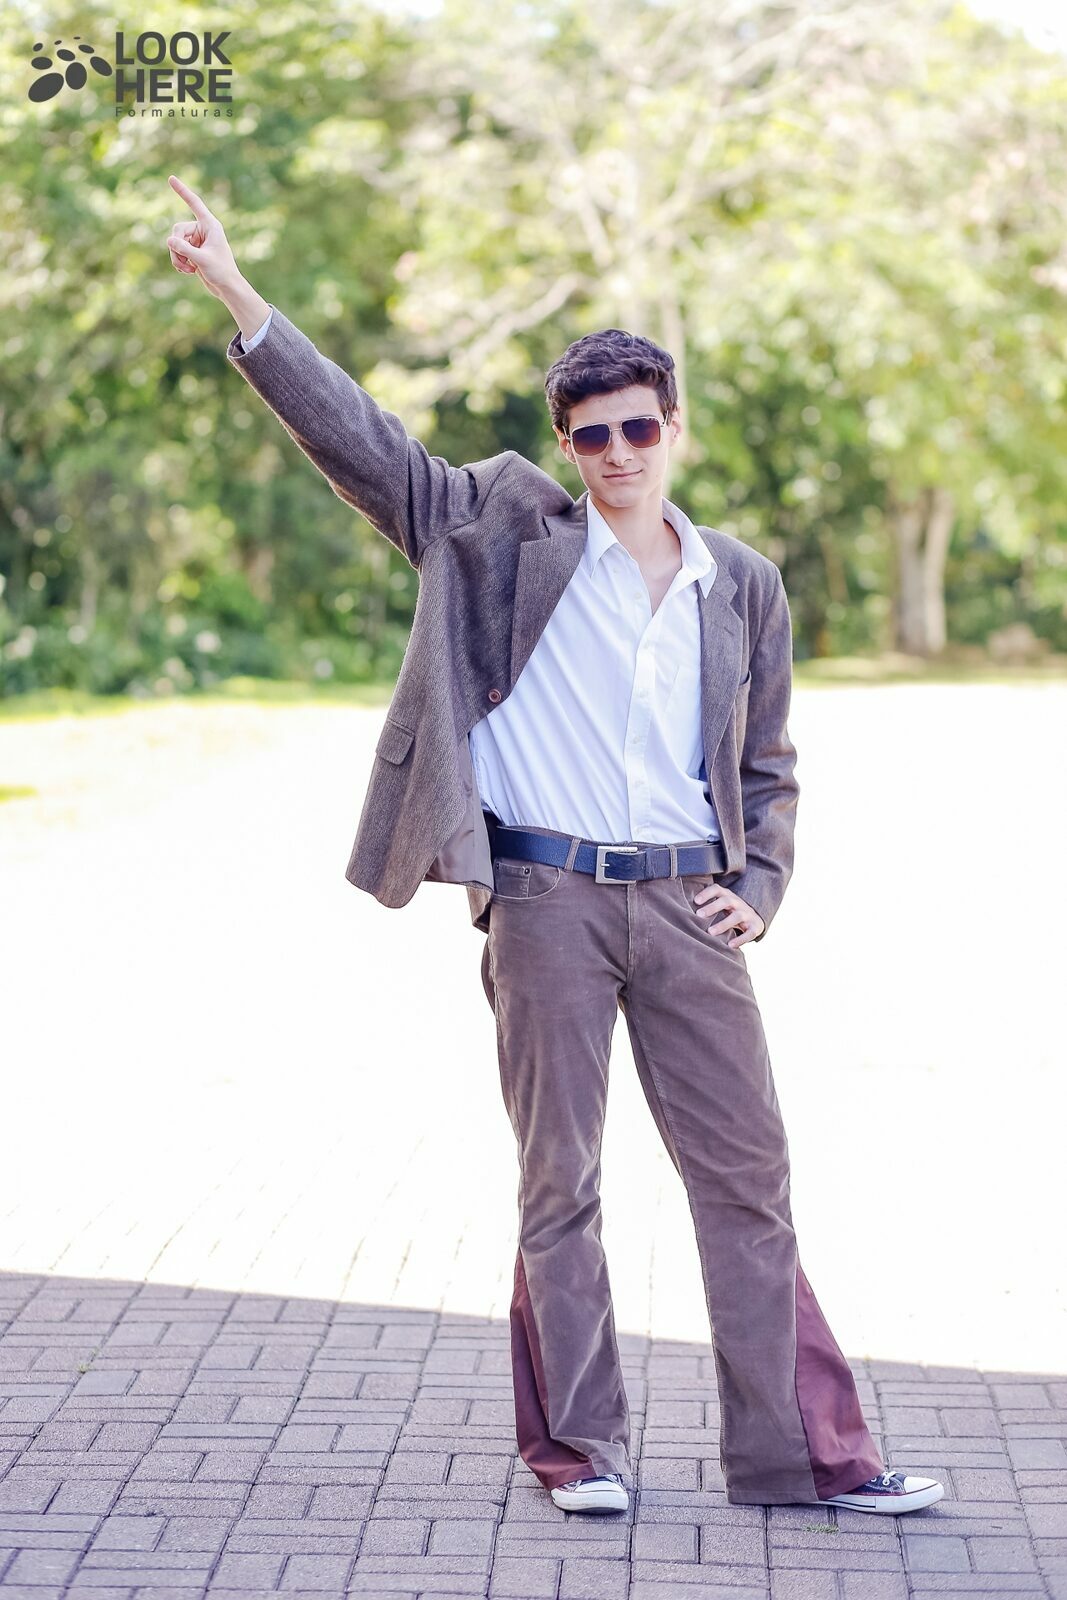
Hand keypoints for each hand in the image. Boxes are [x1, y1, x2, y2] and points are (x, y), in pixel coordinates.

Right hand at [164, 175, 240, 298]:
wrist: (227, 288)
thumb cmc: (221, 272)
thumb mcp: (202, 260)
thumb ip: (184, 250)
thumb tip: (168, 240)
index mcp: (210, 225)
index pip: (194, 204)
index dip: (182, 191)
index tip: (171, 178)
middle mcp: (203, 229)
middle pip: (177, 229)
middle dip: (176, 247)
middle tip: (185, 263)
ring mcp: (197, 240)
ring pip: (174, 242)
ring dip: (177, 257)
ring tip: (188, 270)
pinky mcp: (193, 250)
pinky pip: (176, 251)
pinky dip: (179, 262)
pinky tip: (188, 271)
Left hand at [692, 883, 764, 947]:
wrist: (755, 920)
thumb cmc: (730, 913)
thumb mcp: (721, 907)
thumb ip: (707, 907)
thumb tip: (682, 912)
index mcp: (728, 896)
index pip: (717, 889)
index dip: (707, 893)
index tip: (695, 901)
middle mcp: (738, 903)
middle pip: (726, 901)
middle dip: (712, 907)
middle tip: (699, 915)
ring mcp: (748, 915)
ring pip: (737, 916)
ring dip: (723, 924)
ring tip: (710, 932)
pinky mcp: (755, 927)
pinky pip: (750, 933)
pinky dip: (741, 939)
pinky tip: (730, 945)